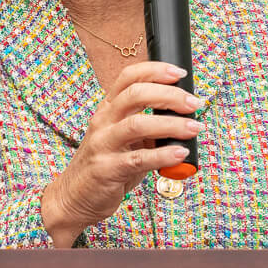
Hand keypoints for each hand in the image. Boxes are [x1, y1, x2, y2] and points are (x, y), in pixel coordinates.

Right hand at [41, 60, 200, 246]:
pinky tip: (179, 154)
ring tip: (194, 128)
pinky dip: (163, 155)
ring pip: (137, 124)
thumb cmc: (105, 165)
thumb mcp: (123, 139)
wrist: (73, 197)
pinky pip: (139, 159)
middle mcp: (103, 122)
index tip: (180, 73)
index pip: (128, 77)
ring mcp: (103, 145)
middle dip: (169, 95)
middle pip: (135, 95)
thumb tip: (184, 118)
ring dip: (171, 124)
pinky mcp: (107, 169)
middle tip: (193, 104)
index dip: (155, 70)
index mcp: (108, 109)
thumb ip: (148, 127)